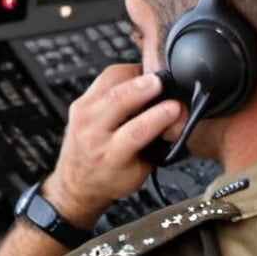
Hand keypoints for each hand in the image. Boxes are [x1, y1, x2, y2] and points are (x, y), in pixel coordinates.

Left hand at [43, 64, 182, 229]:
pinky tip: (137, 75)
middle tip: (162, 81)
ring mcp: (83, 115)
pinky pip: (103, 79)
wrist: (78, 182)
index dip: (159, 116)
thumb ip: (157, 146)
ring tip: (153, 75)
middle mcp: (93, 133)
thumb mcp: (140, 172)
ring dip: (133, 75)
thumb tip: (178, 119)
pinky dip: (123, 73)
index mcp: (111, 155)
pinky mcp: (79, 103)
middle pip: (118, 101)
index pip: (136, 131)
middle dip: (143, 87)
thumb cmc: (110, 178)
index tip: (176, 107)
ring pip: (109, 84)